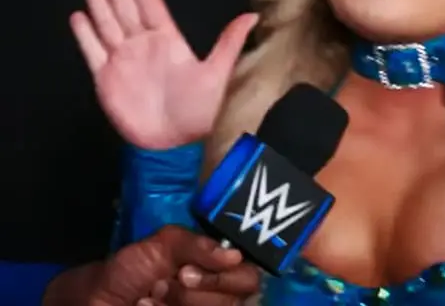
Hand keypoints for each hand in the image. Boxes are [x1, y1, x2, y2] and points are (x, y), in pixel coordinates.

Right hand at [70, 0, 257, 147]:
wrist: (175, 145)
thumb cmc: (200, 112)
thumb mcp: (219, 74)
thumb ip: (230, 43)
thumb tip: (252, 15)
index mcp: (168, 41)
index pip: (150, 3)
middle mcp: (143, 45)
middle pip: (125, 6)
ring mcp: (123, 60)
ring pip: (107, 22)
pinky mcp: (107, 79)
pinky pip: (93, 52)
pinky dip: (85, 34)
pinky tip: (79, 15)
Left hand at [85, 227, 250, 305]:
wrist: (96, 297)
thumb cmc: (130, 269)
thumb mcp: (163, 243)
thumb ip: (199, 244)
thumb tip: (235, 256)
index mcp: (219, 270)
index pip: (249, 276)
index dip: (224, 276)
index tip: (187, 271)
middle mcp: (218, 295)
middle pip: (235, 300)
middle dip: (196, 292)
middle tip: (168, 282)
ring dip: (179, 303)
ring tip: (152, 297)